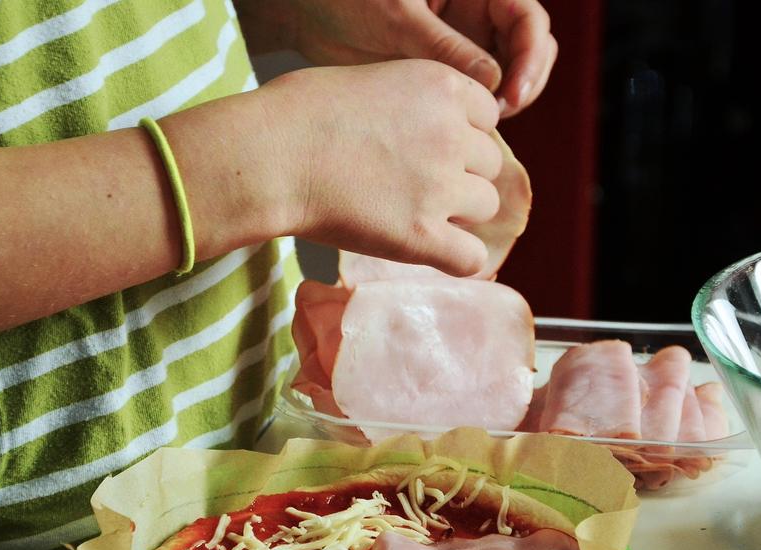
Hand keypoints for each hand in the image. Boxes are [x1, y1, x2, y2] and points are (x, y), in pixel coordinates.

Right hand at [220, 60, 502, 275]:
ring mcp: (441, 186)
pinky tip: (436, 251)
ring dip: (458, 212)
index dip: (463, 134)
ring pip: (485, 206)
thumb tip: (428, 132)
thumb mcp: (374, 80)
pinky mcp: (422, 235)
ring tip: (414, 211)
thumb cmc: (301, 113)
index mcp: (443, 87)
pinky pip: (470, 258)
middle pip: (489, 163)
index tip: (431, 145)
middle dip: (461, 172)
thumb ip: (415, 104)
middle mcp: (452, 134)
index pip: (487, 117)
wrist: (271, 155)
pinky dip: (460, 259)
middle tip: (416, 181)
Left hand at [259, 0, 556, 117]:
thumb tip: (494, 83)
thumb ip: (444, 45)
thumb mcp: (396, 18)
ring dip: (500, 111)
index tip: (511, 92)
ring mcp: (461, 50)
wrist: (302, 15)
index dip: (530, 57)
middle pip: (526, 55)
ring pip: (503, 84)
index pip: (528, 21)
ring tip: (479, 135)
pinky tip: (457, 142)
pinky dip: (472, 125)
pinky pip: (472, 105)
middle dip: (522, 87)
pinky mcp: (441, 82)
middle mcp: (474, 20)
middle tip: (500, 118)